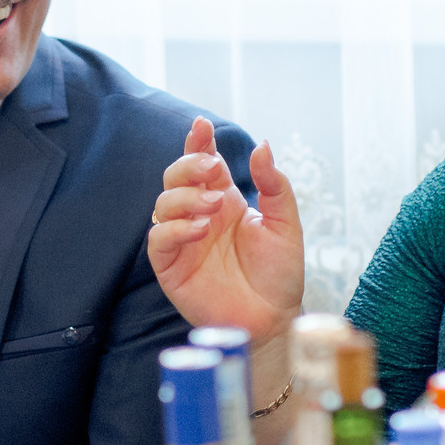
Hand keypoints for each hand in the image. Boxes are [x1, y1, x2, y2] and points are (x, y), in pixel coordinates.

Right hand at [146, 119, 304, 344]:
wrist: (274, 319)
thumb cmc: (279, 275)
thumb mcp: (285, 224)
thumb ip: (274, 185)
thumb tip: (263, 146)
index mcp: (225, 201)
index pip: (203, 164)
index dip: (198, 142)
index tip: (202, 126)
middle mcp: (200, 216)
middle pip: (175, 177)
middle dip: (188, 164)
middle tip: (211, 167)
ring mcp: (183, 241)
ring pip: (163, 204)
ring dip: (186, 197)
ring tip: (214, 207)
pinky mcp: (171, 267)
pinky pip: (158, 240)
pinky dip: (174, 229)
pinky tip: (200, 229)